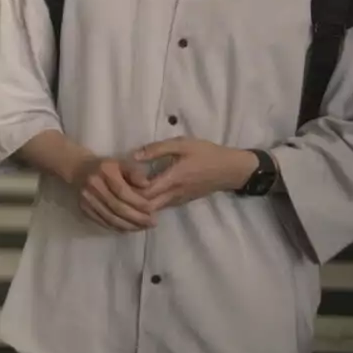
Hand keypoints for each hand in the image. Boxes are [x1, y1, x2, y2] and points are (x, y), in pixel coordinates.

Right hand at [71, 156, 154, 231]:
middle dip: (137, 218)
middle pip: (117, 207)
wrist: (78, 169)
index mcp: (105, 172)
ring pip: (110, 218)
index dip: (139, 203)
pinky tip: (129, 228)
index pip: (123, 192)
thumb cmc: (105, 166)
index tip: (153, 210)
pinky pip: (103, 222)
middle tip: (152, 223)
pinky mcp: (84, 208)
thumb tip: (147, 185)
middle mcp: (94, 186)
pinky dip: (117, 227)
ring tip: (143, 227)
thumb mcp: (121, 163)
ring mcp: (87, 199)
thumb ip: (135, 173)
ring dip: (129, 225)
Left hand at [134, 137, 257, 211]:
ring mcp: (178, 200)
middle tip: (122, 185)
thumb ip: (157, 149)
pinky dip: (148, 203)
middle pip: (146, 206)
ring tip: (129, 188)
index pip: (145, 192)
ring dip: (139, 202)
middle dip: (131, 199)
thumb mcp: (182, 144)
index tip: (123, 176)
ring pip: (153, 209)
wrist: (231, 170)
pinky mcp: (181, 202)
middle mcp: (174, 194)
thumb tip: (133, 155)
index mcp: (174, 179)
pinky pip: (160, 206)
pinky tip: (141, 192)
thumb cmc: (207, 153)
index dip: (130, 188)